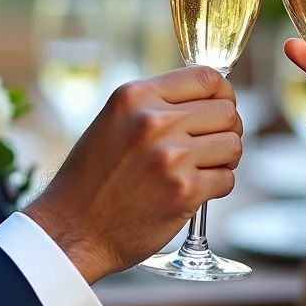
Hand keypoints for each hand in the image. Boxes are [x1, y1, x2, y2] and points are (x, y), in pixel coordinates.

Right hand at [24, 66, 242, 282]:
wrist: (72, 229)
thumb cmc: (94, 177)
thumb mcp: (115, 121)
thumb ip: (157, 104)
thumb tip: (210, 97)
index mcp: (135, 96)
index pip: (206, 76)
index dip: (223, 93)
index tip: (219, 108)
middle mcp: (153, 121)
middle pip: (227, 111)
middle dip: (227, 129)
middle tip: (212, 145)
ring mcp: (171, 156)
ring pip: (233, 145)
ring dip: (224, 159)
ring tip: (201, 168)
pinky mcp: (184, 192)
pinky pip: (226, 179)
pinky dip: (216, 186)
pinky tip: (193, 191)